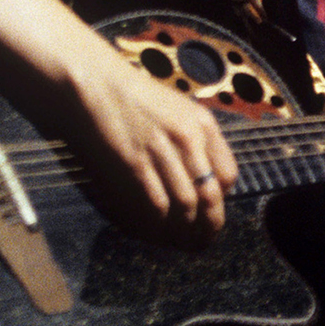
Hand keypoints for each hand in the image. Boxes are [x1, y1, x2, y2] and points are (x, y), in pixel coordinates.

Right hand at [70, 59, 238, 250]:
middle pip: (211, 196)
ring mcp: (161, 151)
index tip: (211, 210)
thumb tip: (203, 178)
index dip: (222, 199)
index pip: (228, 174)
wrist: (95, 83)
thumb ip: (194, 140)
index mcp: (202, 124)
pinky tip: (157, 230)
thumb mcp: (177, 109)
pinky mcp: (135, 163)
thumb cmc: (134, 98)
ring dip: (185, 230)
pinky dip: (160, 223)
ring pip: (187, 205)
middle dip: (210, 226)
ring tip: (180, 242)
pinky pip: (157, 204)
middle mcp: (187, 138)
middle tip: (202, 241)